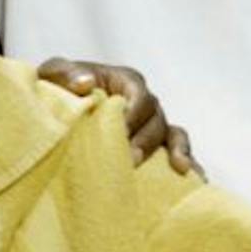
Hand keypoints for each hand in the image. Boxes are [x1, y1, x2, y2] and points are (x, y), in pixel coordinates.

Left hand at [35, 57, 199, 175]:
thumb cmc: (57, 90)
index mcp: (125, 81)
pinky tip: (197, 179)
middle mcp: (145, 102)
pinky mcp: (156, 147)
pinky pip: (180, 153)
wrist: (58, 114)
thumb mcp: (53, 75)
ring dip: (176, 151)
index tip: (121, 130)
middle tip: (130, 161)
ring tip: (177, 169)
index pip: (139, 94)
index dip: (134, 112)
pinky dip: (190, 163)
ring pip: (173, 135)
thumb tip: (86, 83)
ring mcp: (153, 126)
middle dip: (146, 140)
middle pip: (156, 119)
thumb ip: (64, 72)